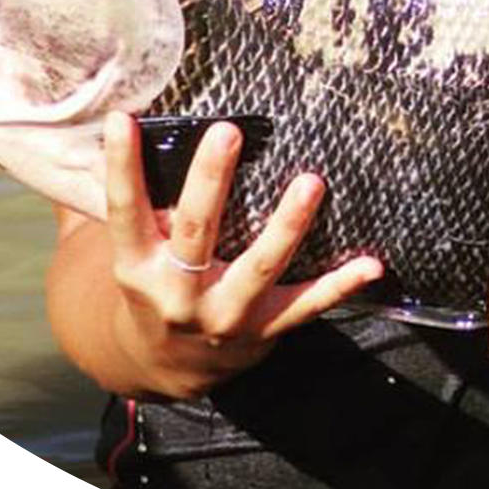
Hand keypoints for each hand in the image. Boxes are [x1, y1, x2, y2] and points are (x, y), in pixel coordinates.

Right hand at [102, 112, 383, 397]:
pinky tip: (372, 265)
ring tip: (310, 182)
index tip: (123, 120)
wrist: (165, 368)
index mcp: (138, 264)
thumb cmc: (152, 283)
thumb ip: (127, 196)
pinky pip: (306, 306)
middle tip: (228, 132)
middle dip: (210, 182)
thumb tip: (116, 123)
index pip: (124, 209)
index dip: (121, 167)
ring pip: (258, 268)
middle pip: (195, 232)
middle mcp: (178, 292)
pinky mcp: (265, 328)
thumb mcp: (131, 249)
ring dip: (287, 226)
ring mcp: (225, 314)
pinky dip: (340, 286)